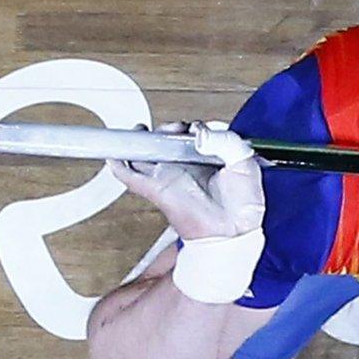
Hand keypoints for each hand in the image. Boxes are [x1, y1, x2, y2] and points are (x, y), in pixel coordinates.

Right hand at [110, 120, 265, 241]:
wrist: (234, 232)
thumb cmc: (242, 205)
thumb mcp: (244, 162)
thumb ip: (226, 140)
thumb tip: (200, 133)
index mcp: (205, 159)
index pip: (190, 134)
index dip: (190, 126)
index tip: (196, 129)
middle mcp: (184, 166)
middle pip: (163, 140)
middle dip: (165, 128)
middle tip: (175, 128)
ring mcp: (168, 177)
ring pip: (144, 153)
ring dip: (140, 139)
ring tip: (142, 131)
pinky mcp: (156, 190)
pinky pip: (131, 176)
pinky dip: (119, 165)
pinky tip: (115, 155)